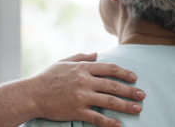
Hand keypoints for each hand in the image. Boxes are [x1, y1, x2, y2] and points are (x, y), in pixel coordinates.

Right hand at [28, 53, 144, 126]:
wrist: (32, 93)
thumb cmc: (47, 77)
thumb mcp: (63, 62)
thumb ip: (81, 57)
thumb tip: (96, 54)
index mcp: (82, 68)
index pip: (109, 68)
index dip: (124, 72)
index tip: (134, 77)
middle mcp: (84, 81)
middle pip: (113, 85)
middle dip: (130, 90)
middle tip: (142, 95)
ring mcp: (81, 97)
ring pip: (109, 101)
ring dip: (126, 106)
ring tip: (138, 109)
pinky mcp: (76, 111)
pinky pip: (97, 117)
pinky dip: (109, 122)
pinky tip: (119, 125)